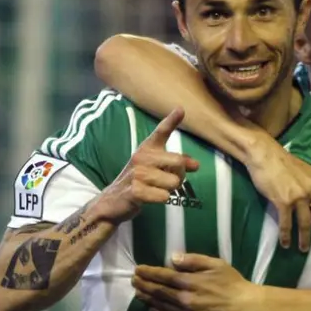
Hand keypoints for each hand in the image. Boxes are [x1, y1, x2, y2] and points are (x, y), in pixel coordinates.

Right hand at [95, 107, 199, 223]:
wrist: (113, 201)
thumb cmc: (139, 181)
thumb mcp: (156, 168)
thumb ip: (177, 164)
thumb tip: (197, 165)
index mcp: (147, 148)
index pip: (161, 132)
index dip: (171, 120)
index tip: (180, 109)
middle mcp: (141, 157)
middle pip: (178, 162)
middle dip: (179, 176)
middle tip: (167, 181)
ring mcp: (137, 173)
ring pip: (174, 182)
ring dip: (169, 190)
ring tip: (155, 189)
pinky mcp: (135, 190)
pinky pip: (164, 196)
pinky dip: (161, 199)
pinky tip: (149, 197)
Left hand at [133, 253, 262, 310]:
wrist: (245, 306)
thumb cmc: (232, 281)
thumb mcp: (215, 264)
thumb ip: (193, 260)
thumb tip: (173, 257)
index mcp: (190, 282)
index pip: (163, 276)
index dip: (149, 273)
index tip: (138, 269)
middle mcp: (185, 299)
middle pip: (158, 292)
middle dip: (144, 285)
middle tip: (134, 280)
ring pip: (161, 306)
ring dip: (147, 299)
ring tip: (138, 293)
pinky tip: (152, 309)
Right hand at [245, 136, 310, 251]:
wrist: (264, 155)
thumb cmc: (283, 163)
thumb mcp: (305, 173)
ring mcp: (298, 195)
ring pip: (305, 223)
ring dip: (305, 239)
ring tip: (303, 249)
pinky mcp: (283, 201)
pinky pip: (286, 223)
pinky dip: (286, 236)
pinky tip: (285, 243)